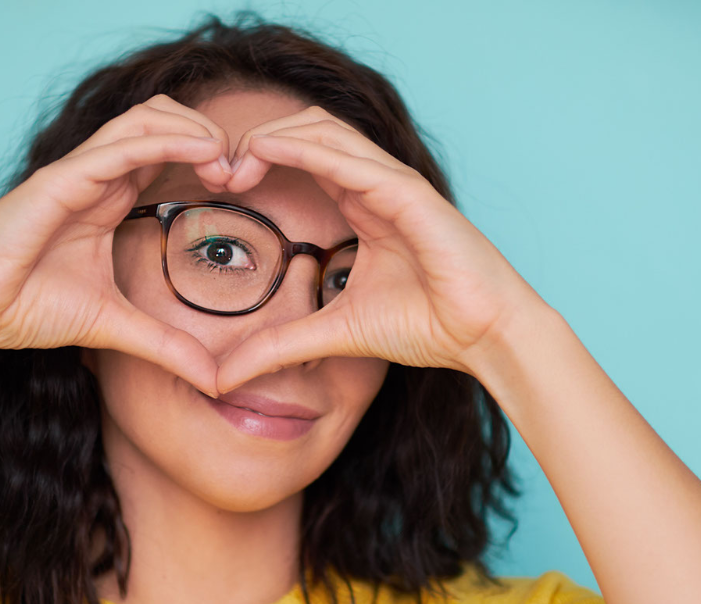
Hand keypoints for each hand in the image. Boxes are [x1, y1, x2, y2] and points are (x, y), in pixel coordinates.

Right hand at [0, 94, 232, 396]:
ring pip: (146, 118)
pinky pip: (119, 147)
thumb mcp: (114, 326)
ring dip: (195, 130)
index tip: (242, 185)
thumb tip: (214, 380)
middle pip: (163, 117)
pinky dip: (165, 141)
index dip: (209, 156)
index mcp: (109, 195)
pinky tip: (203, 152)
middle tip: (241, 171)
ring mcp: (78, 172)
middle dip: (209, 133)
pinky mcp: (59, 180)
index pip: (168, 149)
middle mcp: (98, 175)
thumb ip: (165, 347)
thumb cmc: (26, 307)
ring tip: (227, 158)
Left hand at [215, 107, 547, 392]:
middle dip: (257, 140)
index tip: (218, 187)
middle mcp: (376, 184)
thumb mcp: (334, 333)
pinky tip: (266, 150)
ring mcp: (394, 183)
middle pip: (307, 128)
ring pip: (324, 129)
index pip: (302, 156)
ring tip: (233, 161)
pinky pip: (350, 157)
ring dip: (273, 136)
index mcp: (362, 204)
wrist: (484, 337)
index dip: (258, 160)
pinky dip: (305, 147)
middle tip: (216, 172)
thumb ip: (279, 347)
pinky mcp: (409, 193)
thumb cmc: (428, 326)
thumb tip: (223, 376)